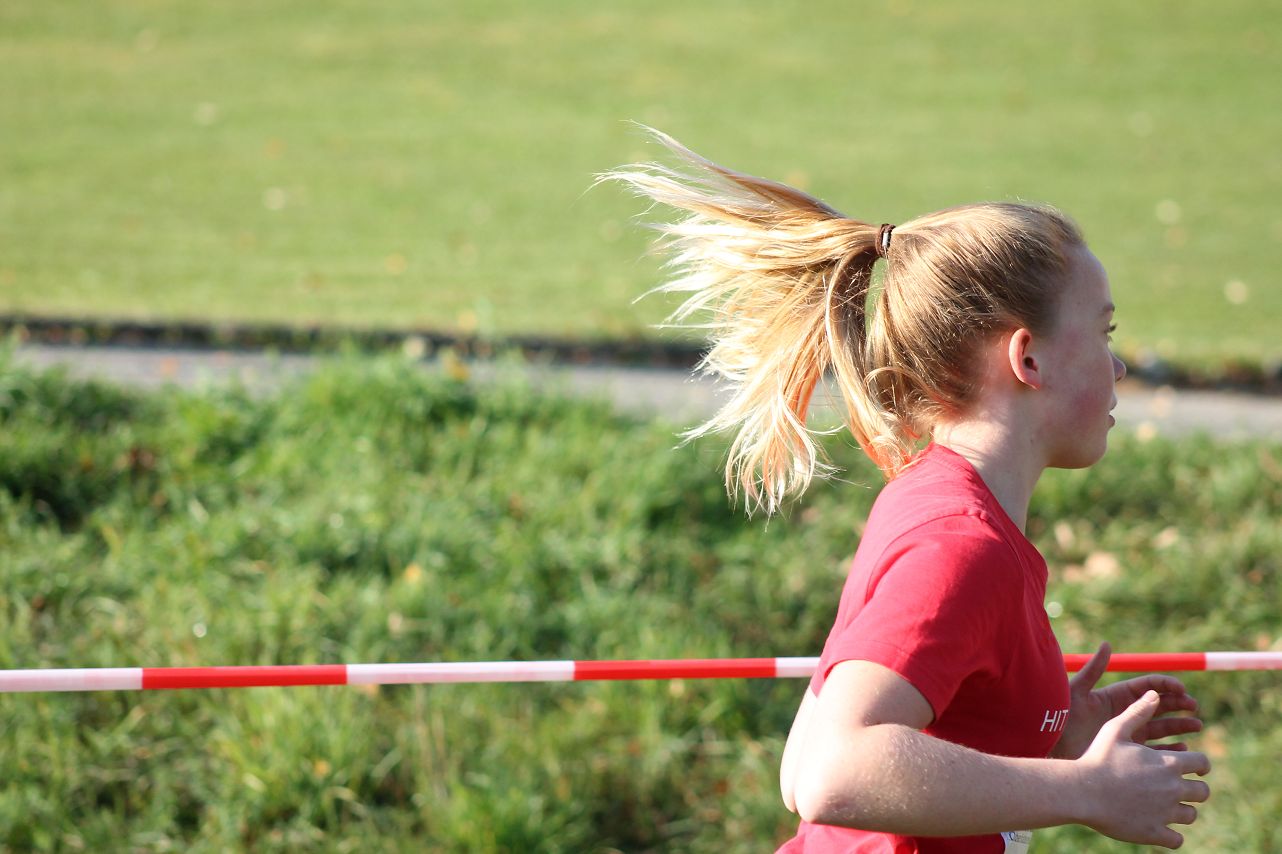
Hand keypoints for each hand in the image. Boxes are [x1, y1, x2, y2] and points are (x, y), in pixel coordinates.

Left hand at [1052, 641, 1202, 760]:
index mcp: (1114, 696)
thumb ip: (1093, 669)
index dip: (1165, 685)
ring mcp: (1127, 733)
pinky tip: (1181, 748)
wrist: (1051, 745)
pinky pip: (1154, 750)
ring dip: (1180, 725)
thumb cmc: (1059, 717)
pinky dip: (1169, 748)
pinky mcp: (1127, 751)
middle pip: (1159, 706)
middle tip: (1194, 706)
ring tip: (1197, 725)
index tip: (1181, 688)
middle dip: (1178, 704)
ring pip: (1161, 727)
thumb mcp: (1076, 691)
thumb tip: (1106, 644)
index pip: (1146, 687)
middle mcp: (1124, 713)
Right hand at [1077, 691, 1211, 848]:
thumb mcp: (1115, 729)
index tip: (1193, 768)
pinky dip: (1171, 835)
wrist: (1081, 791)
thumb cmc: (1097, 758)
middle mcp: (1173, 788)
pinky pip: (1176, 839)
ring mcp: (1165, 812)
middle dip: (1194, 789)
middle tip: (1179, 788)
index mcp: (1168, 763)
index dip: (1199, 765)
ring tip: (1167, 808)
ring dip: (1182, 810)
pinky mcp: (1155, 833)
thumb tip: (1155, 693)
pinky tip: (1160, 829)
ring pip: (1190, 814)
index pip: (1202, 764)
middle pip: (1202, 791)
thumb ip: (1138, 712)